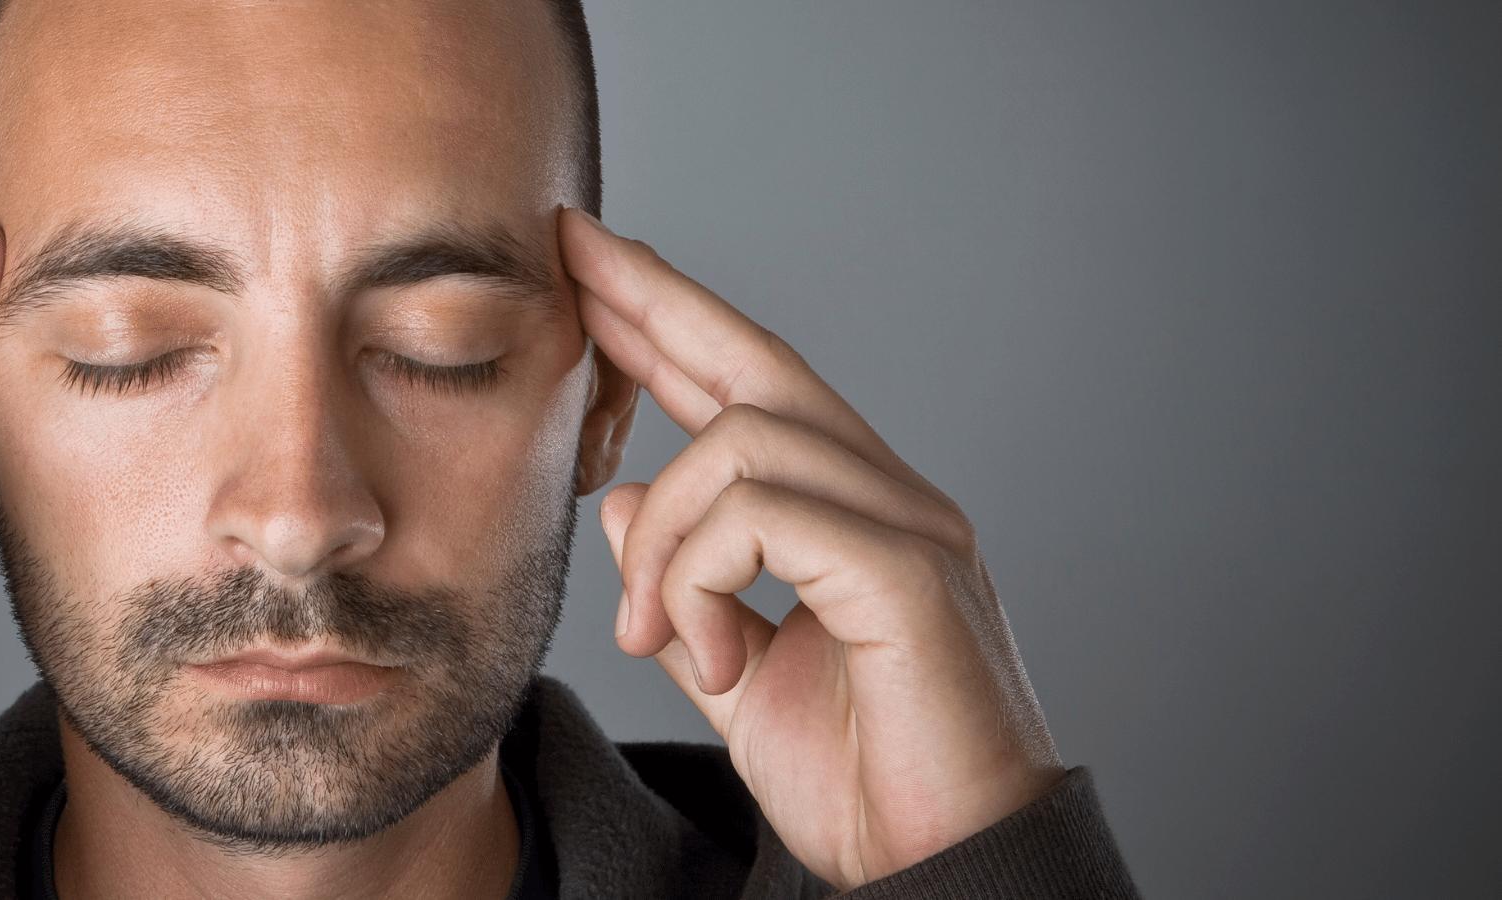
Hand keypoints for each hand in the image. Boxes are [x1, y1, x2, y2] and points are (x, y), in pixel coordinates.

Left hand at [559, 208, 1063, 888]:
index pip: (750, 387)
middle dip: (655, 301)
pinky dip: (700, 578)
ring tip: (649, 633)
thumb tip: (620, 498)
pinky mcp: (909, 572)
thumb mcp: (735, 675)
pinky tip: (705, 652)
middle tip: (571, 253)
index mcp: (851, 515)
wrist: (935, 871)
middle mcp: (890, 500)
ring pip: (739, 443)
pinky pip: (763, 517)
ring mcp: (910, 527)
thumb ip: (683, 588)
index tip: (592, 263)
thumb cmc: (862, 783)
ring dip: (660, 539)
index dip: (671, 319)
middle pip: (758, 364)